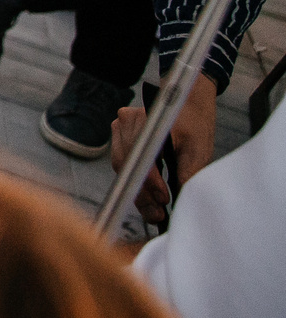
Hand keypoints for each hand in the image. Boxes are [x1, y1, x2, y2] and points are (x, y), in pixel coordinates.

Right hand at [109, 76, 218, 224]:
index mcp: (151, 120)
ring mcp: (120, 124)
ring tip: (153, 210)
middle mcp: (128, 119)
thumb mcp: (199, 150)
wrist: (186, 102)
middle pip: (128, 164)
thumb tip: (180, 200)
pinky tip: (146, 194)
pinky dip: (133, 177)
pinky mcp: (118, 131)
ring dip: (136, 188)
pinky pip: (121, 160)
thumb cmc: (194, 124)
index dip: (151, 182)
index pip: (144, 156)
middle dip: (142, 193)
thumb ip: (188, 173)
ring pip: (122, 165)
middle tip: (158, 215)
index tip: (164, 201)